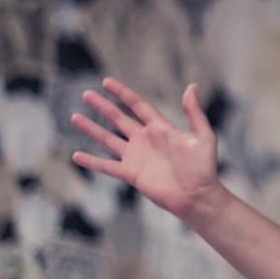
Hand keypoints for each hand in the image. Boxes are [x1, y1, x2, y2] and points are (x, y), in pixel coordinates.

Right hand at [71, 78, 219, 218]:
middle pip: (118, 118)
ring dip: (92, 129)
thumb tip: (192, 86)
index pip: (137, 106)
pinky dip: (92, 161)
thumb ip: (194, 113)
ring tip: (75, 117)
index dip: (122, 93)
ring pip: (108, 139)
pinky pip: (107, 166)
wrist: (198, 196)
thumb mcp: (203, 136)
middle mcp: (145, 140)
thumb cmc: (204, 167)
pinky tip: (76, 155)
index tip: (106, 82)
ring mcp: (136, 157)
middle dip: (102, 106)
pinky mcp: (131, 174)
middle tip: (86, 94)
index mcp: (161, 128)